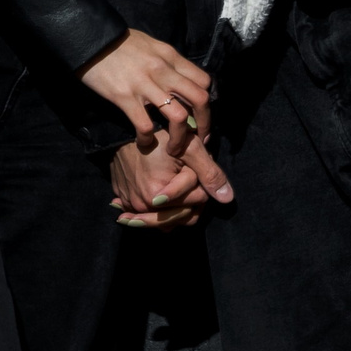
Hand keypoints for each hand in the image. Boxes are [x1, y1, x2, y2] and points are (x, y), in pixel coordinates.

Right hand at [80, 28, 213, 149]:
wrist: (88, 36)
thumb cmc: (118, 42)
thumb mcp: (150, 45)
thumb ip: (167, 62)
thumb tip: (181, 79)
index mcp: (170, 57)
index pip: (204, 81)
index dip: (207, 102)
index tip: (201, 116)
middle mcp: (163, 70)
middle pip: (200, 100)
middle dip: (204, 124)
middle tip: (199, 140)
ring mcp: (145, 84)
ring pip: (179, 117)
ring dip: (180, 139)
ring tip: (174, 150)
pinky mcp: (125, 96)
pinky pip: (145, 125)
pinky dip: (147, 139)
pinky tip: (144, 143)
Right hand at [110, 139, 232, 227]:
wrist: (122, 130)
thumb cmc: (157, 136)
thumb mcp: (189, 149)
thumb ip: (210, 173)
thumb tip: (228, 199)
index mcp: (158, 197)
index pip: (198, 201)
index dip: (202, 183)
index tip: (194, 167)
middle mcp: (143, 207)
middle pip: (185, 216)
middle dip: (192, 198)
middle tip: (189, 177)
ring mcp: (132, 206)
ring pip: (169, 221)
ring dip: (179, 207)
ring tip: (179, 187)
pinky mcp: (125, 201)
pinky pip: (151, 216)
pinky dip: (161, 209)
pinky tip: (165, 196)